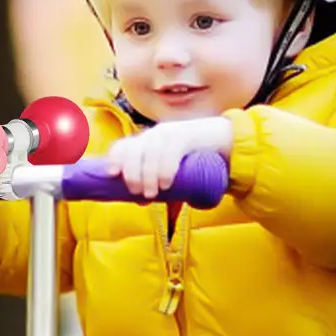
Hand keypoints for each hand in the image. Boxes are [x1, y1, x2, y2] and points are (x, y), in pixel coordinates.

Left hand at [105, 116, 232, 198]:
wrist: (224, 139)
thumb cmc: (195, 158)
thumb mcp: (172, 168)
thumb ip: (157, 183)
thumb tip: (140, 202)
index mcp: (147, 142)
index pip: (124, 146)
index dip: (115, 159)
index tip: (112, 174)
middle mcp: (154, 135)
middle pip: (133, 150)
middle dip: (132, 173)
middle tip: (138, 193)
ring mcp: (169, 133)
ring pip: (150, 153)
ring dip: (148, 176)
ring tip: (153, 194)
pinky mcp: (185, 136)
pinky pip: (170, 152)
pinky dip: (166, 169)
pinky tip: (167, 183)